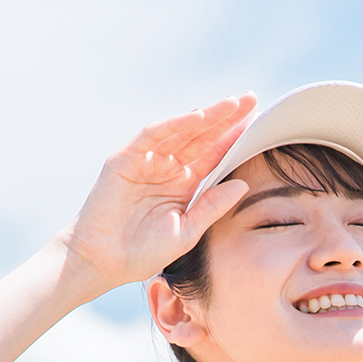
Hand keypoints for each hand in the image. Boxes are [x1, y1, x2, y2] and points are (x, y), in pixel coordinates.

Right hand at [57, 94, 257, 292]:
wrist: (103, 261)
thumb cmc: (142, 253)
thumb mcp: (186, 231)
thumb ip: (212, 207)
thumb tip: (242, 185)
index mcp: (183, 184)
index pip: (214, 155)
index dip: (235, 139)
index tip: (260, 124)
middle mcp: (167, 168)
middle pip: (202, 137)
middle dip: (226, 118)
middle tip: (253, 100)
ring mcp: (146, 160)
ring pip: (181, 131)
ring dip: (206, 116)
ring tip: (233, 104)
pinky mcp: (125, 158)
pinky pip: (152, 135)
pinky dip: (174, 124)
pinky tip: (198, 116)